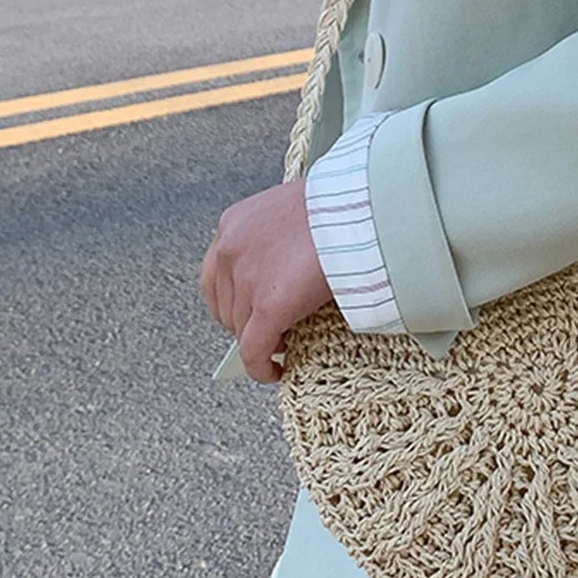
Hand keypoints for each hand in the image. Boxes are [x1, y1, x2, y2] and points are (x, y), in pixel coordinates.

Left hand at [200, 180, 332, 383]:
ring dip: (260, 342)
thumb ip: (276, 236)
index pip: (216, 273)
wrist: (361, 209)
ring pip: (241, 330)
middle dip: (244, 322)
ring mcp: (247, 281)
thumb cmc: (341, 204)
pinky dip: (261, 367)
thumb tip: (284, 265)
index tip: (247, 310)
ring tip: (283, 346)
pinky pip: (255, 351)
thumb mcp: (294, 211)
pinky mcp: (269, 309)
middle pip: (225, 305)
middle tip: (269, 331)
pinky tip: (275, 372)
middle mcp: (230, 251)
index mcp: (233, 223)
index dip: (232, 298)